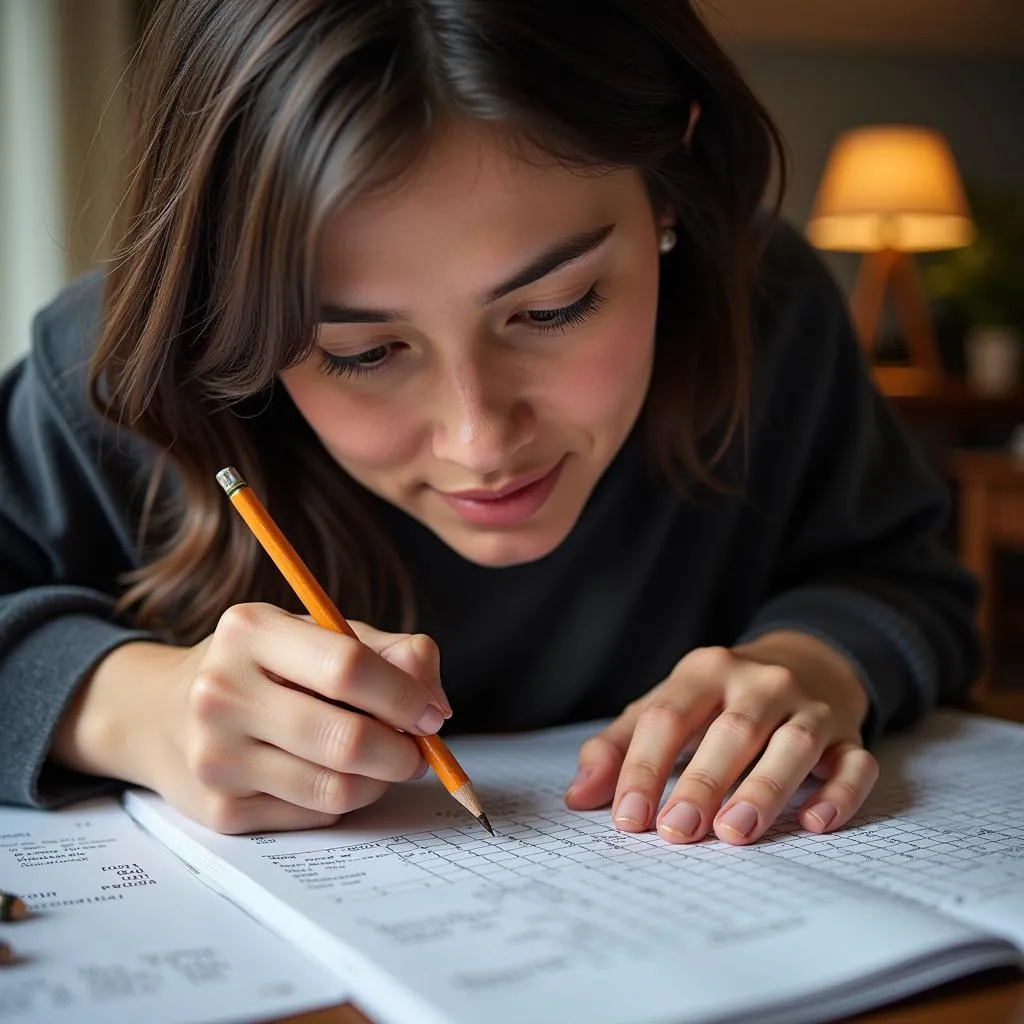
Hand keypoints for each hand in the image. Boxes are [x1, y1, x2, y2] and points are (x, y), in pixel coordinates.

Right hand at [53, 604, 450, 833]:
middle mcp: (221, 691)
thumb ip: (388, 651)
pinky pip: (314, 814)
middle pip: (345, 738)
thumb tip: (435, 702)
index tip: (431, 713)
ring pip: (336, 787)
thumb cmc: (262, 666)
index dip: (405, 695)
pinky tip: (335, 775)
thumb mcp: (318, 632)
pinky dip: (344, 799)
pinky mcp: (220, 810)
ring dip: (379, 780)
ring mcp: (215, 756)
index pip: (348, 667)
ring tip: (383, 761)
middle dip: (402, 751)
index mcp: (249, 630)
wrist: (161, 713)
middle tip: (418, 750)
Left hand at [564, 630, 878, 844]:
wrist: (804, 662)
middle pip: (732, 730)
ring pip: (792, 745)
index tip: (627, 818)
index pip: (668, 716)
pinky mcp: (850, 736)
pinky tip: (814, 823)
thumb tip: (578, 797)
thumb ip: (620, 748)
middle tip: (676, 831)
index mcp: (704, 671)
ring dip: (764, 789)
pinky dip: (839, 793)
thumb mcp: (666, 708)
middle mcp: (760, 682)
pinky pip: (855, 764)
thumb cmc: (718, 700)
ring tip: (734, 833)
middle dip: (702, 782)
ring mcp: (810, 706)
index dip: (645, 767)